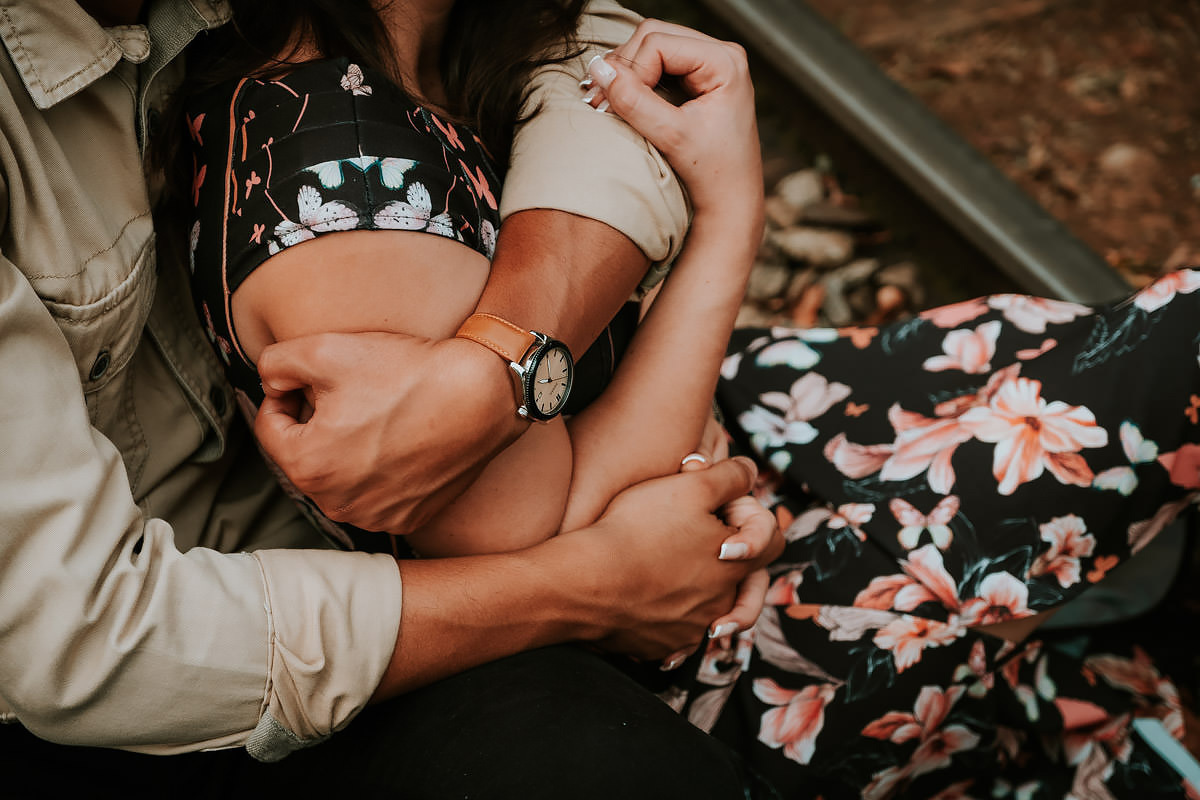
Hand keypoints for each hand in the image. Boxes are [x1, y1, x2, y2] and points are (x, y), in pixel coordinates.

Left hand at [254, 331, 525, 533]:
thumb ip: (274, 364)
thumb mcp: (325, 348)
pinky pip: (375, 495)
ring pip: (339, 478)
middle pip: (305, 455)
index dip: (289, 392)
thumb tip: (271, 383)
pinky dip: (380, 472)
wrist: (482, 396)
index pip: (270, 425)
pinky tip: (402, 442)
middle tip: (353, 394)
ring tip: (379, 417)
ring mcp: (374, 516)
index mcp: (308, 465)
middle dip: (317, 425)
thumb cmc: (407, 373)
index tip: (318, 377)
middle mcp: (337, 503)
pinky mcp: (408, 518)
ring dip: (346, 451)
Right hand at [571, 456, 778, 659]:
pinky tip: (652, 608)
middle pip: (747, 583)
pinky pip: (675, 636)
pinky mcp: (661, 647)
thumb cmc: (638, 529)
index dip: (754, 521)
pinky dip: (669, 620)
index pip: (772, 542)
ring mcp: (691, 630)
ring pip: (711, 612)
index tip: (724, 512)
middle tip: (717, 549)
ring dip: (702, 594)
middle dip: (735, 562)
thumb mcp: (691, 486)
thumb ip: (731, 477)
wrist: (587, 582)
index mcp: (736, 565)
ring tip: (681, 577)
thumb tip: (751, 472)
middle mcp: (721, 603)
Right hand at [584, 19, 762, 219]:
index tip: (618, 108)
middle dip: (625, 67)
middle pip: (653, 36)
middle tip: (602, 101)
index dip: (631, 71)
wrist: (729, 200)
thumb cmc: (713, 173)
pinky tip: (623, 102)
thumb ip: (636, 102)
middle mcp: (720, 55)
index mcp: (725, 62)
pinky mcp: (697, 78)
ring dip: (626, 74)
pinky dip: (635, 80)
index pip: (659, 43)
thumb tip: (599, 70)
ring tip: (609, 103)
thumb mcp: (672, 137)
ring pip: (650, 47)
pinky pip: (656, 63)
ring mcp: (708, 64)